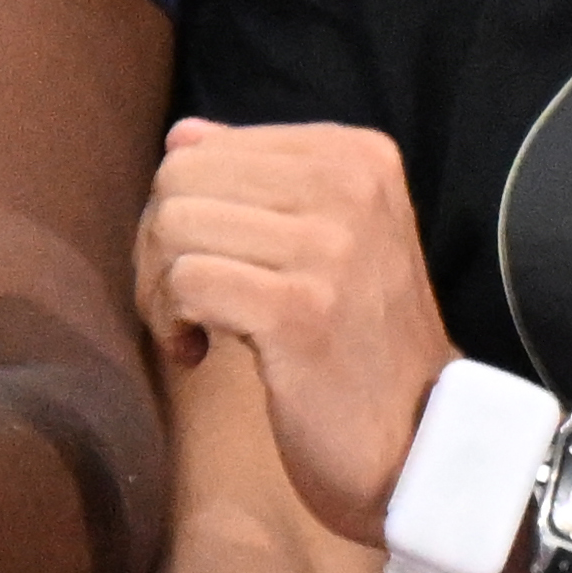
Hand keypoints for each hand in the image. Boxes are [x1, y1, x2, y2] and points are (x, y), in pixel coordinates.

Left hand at [137, 119, 457, 549]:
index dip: (180, 210)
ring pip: (172, 225)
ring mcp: (331, 247)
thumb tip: (180, 132)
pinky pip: (185, 281)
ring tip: (195, 328)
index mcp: (357, 155)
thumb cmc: (351, 338)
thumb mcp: (320, 237)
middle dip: (156, 246)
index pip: (200, 147)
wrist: (415, 439)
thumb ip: (254, 177)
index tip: (208, 263)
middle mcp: (352, 186)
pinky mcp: (301, 309)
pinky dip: (169, 321)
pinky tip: (198, 353)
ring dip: (158, 288)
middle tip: (185, 302)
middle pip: (177, 180)